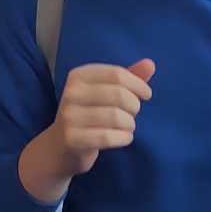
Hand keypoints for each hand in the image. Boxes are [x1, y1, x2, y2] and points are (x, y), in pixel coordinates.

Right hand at [18, 59, 154, 203]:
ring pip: (116, 116)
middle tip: (132, 114)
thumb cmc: (89, 114)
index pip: (117, 74)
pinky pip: (108, 137)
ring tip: (127, 127)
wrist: (59, 147)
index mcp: (79, 76)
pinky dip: (123, 138)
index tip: (146, 95)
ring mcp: (70, 116)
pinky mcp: (73, 138)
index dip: (138, 84)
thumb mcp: (105, 91)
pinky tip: (124, 138)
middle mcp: (71, 93)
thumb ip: (128, 77)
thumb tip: (150, 64)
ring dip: (130, 124)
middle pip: (119, 94)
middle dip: (134, 106)